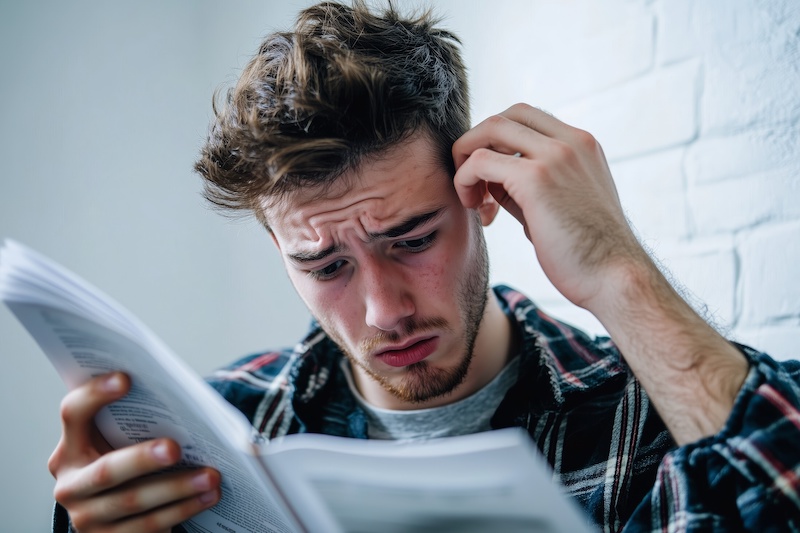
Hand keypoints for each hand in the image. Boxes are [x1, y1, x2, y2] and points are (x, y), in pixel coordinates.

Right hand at [48, 372, 220, 532]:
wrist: (114, 513)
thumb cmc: (127, 458)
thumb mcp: (119, 441)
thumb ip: (135, 421)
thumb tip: (186, 402)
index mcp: (69, 449)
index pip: (73, 414)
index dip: (95, 395)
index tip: (126, 378)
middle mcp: (71, 485)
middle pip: (107, 470)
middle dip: (143, 458)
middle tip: (176, 447)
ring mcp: (88, 517)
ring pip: (134, 502)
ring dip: (178, 488)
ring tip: (212, 476)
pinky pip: (149, 525)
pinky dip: (184, 509)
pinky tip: (208, 496)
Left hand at [452, 103, 645, 312]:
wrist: (615, 279)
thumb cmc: (587, 254)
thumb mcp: (560, 206)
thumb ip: (529, 186)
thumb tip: (491, 181)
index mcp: (581, 145)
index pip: (525, 117)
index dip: (497, 142)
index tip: (490, 179)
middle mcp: (571, 142)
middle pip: (504, 116)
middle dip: (476, 145)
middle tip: (472, 184)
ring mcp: (555, 156)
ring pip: (489, 129)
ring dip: (467, 160)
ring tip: (474, 200)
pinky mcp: (535, 179)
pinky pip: (480, 162)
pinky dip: (466, 181)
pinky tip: (480, 211)